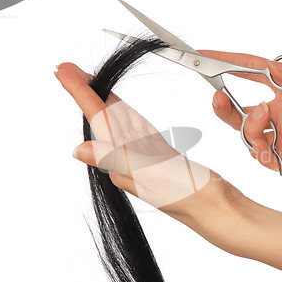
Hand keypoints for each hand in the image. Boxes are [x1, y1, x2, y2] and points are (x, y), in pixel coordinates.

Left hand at [55, 62, 224, 209]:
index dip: (79, 93)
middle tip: (66, 69)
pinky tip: (120, 108)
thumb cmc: (190, 196)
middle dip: (84, 92)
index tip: (62, 71)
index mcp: (123, 161)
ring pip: (118, 121)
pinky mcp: (162, 155)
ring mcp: (144, 157)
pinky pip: (138, 129)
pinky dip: (127, 114)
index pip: (97, 120)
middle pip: (102, 117)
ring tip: (87, 82)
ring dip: (101, 100)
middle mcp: (129, 159)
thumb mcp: (153, 175)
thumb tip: (80, 151)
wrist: (218, 211)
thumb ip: (117, 160)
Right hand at [201, 50, 281, 172]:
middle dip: (225, 109)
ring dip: (248, 131)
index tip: (204, 58)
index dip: (226, 64)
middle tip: (221, 98)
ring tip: (263, 118)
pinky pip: (275, 162)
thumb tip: (271, 67)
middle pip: (242, 113)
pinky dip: (267, 159)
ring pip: (254, 139)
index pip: (251, 73)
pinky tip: (271, 151)